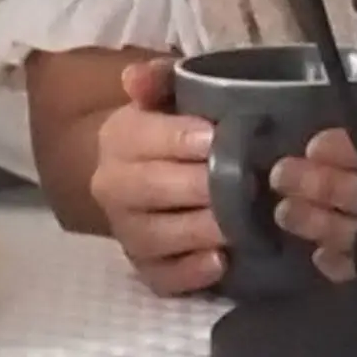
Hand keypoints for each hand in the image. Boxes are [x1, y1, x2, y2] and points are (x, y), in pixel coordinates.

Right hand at [88, 58, 224, 296]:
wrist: (157, 172)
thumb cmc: (177, 130)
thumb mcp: (171, 96)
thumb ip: (159, 78)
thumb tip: (133, 78)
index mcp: (117, 138)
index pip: (143, 137)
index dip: (179, 138)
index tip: (218, 136)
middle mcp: (111, 186)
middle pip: (151, 188)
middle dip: (200, 185)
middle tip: (245, 182)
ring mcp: (126, 230)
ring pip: (156, 236)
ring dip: (200, 230)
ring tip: (242, 223)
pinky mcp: (144, 267)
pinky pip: (161, 278)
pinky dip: (190, 274)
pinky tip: (221, 261)